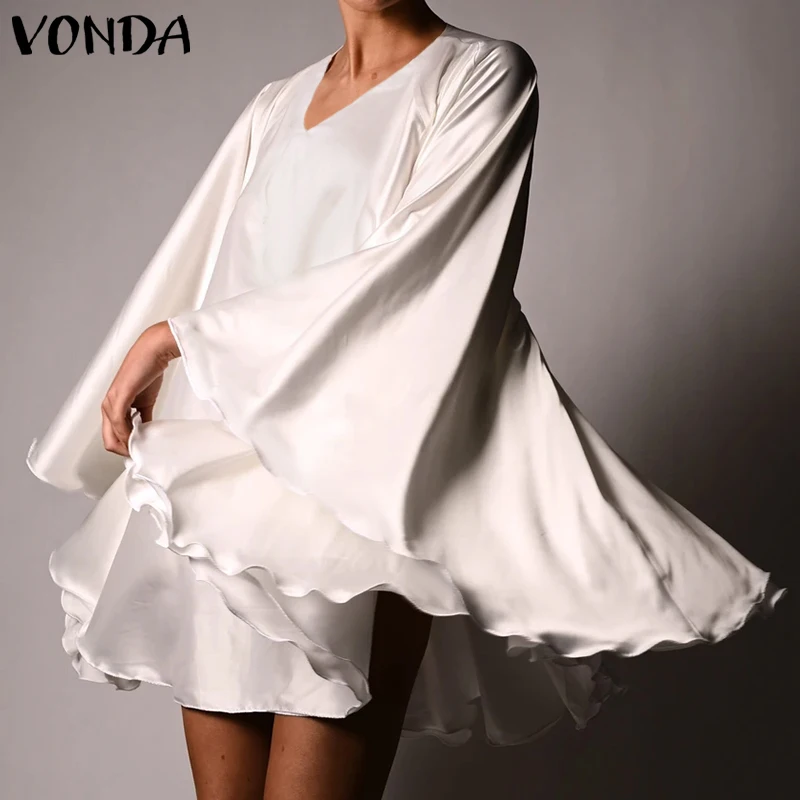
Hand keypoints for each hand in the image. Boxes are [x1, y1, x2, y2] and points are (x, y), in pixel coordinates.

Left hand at [100, 320, 180, 456]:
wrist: (153, 352)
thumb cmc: (149, 371)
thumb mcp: (146, 400)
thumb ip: (143, 418)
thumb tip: (146, 432)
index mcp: (112, 405)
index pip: (111, 436)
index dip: (124, 447)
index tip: (139, 452)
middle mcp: (107, 405)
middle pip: (108, 440)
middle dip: (124, 450)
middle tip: (141, 455)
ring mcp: (112, 401)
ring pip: (113, 435)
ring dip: (128, 445)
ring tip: (142, 449)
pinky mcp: (119, 397)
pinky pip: (119, 423)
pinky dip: (128, 434)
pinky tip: (139, 438)